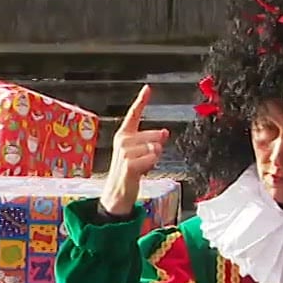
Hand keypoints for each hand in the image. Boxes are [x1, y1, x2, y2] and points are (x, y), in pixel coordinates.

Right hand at [101, 84, 168, 215]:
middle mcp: (122, 141)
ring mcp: (124, 152)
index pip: (134, 114)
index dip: (141, 100)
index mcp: (123, 135)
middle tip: (145, 161)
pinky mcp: (129, 164)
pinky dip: (152, 165)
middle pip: (154, 136)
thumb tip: (166, 132)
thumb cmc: (129, 172)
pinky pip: (152, 158)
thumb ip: (152, 141)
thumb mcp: (141, 154)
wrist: (117, 193)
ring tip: (142, 167)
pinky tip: (142, 171)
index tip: (148, 88)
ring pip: (155, 148)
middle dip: (157, 148)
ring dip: (154, 159)